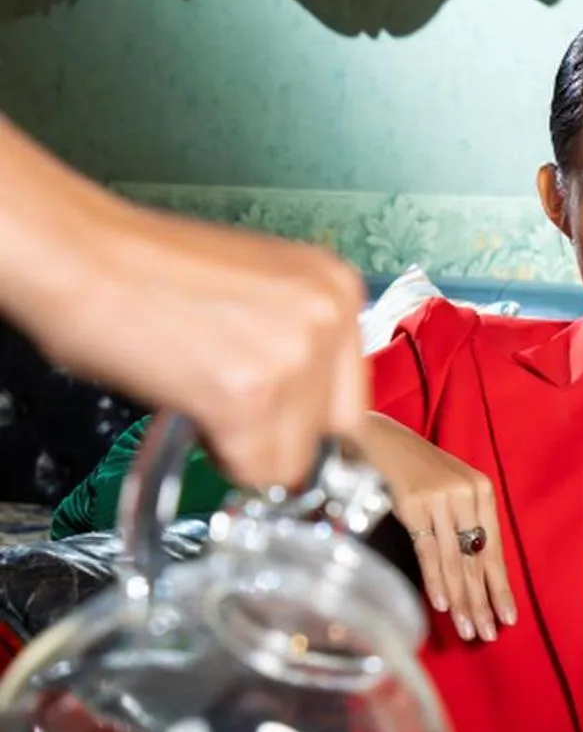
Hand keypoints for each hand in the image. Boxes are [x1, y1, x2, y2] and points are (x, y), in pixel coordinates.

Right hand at [0, 118, 365, 489]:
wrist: (81, 258)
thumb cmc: (148, 271)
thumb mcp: (259, 293)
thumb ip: (298, 343)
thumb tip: (309, 411)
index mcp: (335, 285)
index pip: (351, 397)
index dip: (305, 418)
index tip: (274, 417)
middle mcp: (326, 317)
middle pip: (331, 434)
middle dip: (280, 435)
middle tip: (227, 402)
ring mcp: (293, 359)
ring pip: (293, 461)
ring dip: (247, 448)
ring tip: (201, 396)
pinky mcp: (250, 398)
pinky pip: (256, 473)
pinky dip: (222, 458)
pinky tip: (192, 409)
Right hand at [359, 413, 516, 641]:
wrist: (380, 437)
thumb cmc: (415, 470)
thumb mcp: (448, 491)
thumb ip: (463, 524)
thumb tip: (474, 576)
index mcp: (482, 492)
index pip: (494, 551)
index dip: (500, 587)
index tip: (507, 617)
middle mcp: (466, 494)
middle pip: (477, 560)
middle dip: (482, 601)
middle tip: (487, 634)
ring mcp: (440, 499)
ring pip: (455, 560)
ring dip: (461, 599)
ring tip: (468, 629)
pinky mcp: (414, 503)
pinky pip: (428, 550)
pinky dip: (436, 579)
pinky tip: (442, 604)